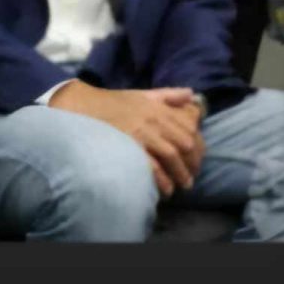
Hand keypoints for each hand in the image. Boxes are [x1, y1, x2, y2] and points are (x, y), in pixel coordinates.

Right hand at [50, 82, 203, 195]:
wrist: (84, 106)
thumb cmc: (114, 102)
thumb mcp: (143, 94)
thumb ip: (168, 95)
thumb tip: (192, 94)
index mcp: (160, 108)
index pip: (189, 128)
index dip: (198, 146)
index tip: (198, 159)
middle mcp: (154, 119)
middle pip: (185, 143)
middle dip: (192, 162)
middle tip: (192, 176)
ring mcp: (142, 133)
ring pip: (172, 155)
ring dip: (180, 173)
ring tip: (183, 186)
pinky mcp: (129, 146)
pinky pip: (152, 166)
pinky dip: (162, 179)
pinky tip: (166, 189)